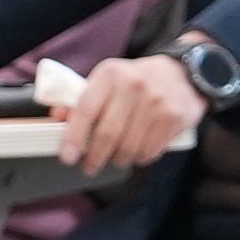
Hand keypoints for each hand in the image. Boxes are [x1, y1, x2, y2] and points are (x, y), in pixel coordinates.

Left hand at [55, 54, 207, 178]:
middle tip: (90, 167)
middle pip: (107, 134)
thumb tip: (58, 116)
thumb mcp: (108, 80)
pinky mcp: (174, 116)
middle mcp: (133, 85)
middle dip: (95, 157)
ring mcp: (156, 101)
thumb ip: (83, 98)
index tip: (67, 157)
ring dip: (119, 159)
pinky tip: (138, 151)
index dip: (74, 137)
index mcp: (111, 74)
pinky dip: (140, 157)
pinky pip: (150, 151)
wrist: (181, 73)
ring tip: (117, 157)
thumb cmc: (137, 80)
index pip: (86, 109)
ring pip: (129, 147)